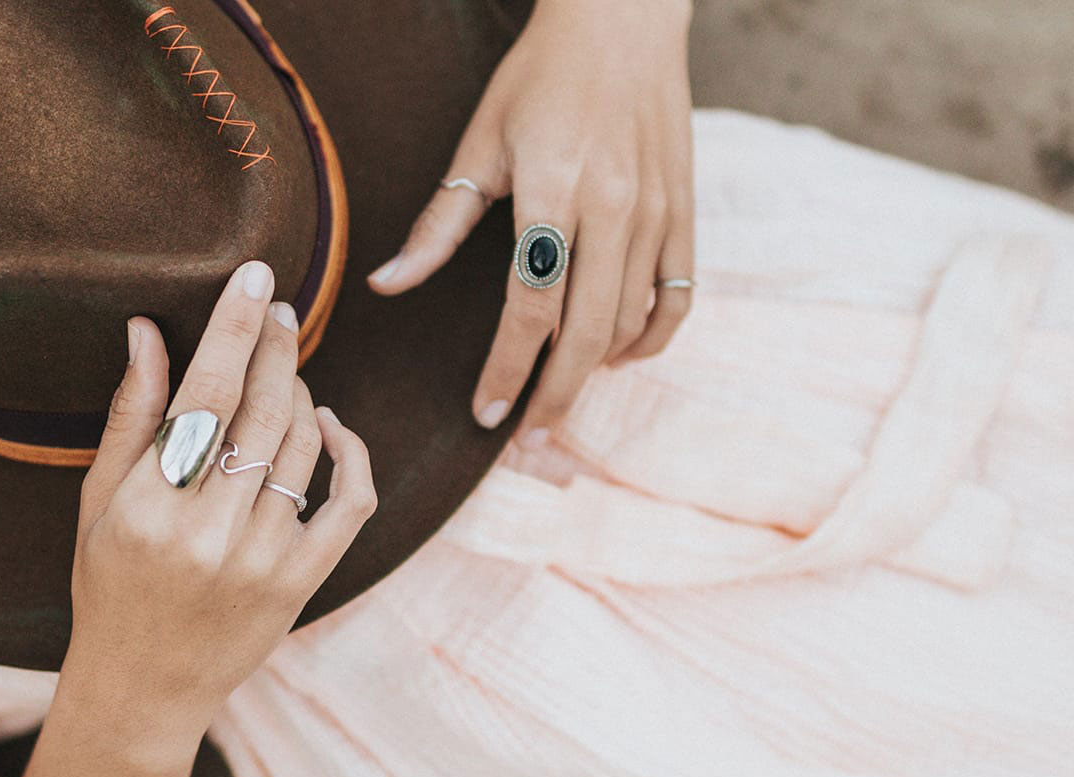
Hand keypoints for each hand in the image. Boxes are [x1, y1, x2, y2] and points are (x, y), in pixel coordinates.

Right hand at [63, 261, 377, 724]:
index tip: (254, 277)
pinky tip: (330, 426)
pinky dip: (349, 454)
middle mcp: (206, 534)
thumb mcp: (97, 503)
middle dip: (273, 345)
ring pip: (301, 446)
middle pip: (259, 411)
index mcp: (146, 509)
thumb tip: (145, 329)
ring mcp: (260, 562)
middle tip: (277, 305)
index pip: (201, 395)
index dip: (232, 328)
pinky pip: (348, 503)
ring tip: (283, 372)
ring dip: (299, 394)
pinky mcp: (301, 584)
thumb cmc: (109, 588)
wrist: (144, 691)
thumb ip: (129, 416)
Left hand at [367, 0, 695, 441]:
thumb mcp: (481, 143)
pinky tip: (618, 356)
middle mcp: (614, 207)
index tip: (486, 413)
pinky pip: (679, 298)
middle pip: (587, 333)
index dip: (507, 370)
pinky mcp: (686, 212)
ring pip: (632, 323)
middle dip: (553, 396)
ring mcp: (658, 213)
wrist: (622, 19)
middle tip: (526, 438)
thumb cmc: (540, 76)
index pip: (531, 308)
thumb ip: (439, 223)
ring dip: (595, 373)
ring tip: (558, 396)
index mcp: (554, 190)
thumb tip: (387, 285)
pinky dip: (651, 339)